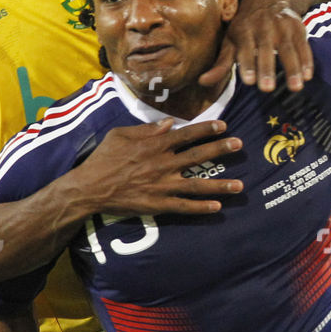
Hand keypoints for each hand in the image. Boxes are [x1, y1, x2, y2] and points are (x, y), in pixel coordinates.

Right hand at [80, 119, 242, 216]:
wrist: (90, 188)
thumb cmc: (103, 158)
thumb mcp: (120, 135)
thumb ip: (146, 129)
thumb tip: (168, 123)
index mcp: (155, 145)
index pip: (187, 134)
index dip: (206, 130)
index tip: (223, 127)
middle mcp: (163, 164)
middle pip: (198, 155)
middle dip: (221, 150)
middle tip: (240, 146)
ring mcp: (162, 185)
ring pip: (197, 185)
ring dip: (220, 185)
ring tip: (240, 186)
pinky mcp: (158, 204)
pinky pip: (184, 207)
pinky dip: (201, 208)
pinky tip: (217, 208)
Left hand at [201, 0, 313, 92]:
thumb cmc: (244, 24)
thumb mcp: (230, 40)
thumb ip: (221, 63)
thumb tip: (202, 82)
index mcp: (244, 30)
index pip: (245, 48)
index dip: (247, 64)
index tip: (248, 81)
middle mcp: (264, 27)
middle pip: (266, 49)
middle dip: (267, 68)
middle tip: (267, 88)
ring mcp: (283, 26)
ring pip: (288, 48)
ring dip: (292, 68)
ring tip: (295, 87)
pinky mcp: (298, 27)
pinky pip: (304, 45)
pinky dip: (307, 60)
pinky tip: (308, 76)